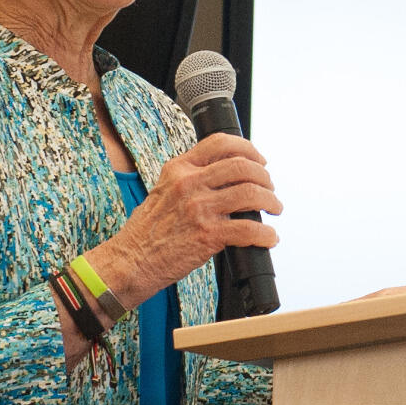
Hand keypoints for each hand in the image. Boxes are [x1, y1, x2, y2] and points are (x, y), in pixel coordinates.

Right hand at [85, 133, 281, 308]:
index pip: (220, 143)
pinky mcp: (207, 235)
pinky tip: (268, 238)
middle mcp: (189, 183)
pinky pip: (249, 229)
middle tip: (270, 189)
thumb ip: (189, 179)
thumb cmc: (146, 231)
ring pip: (251, 194)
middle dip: (264, 177)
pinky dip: (266, 234)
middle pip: (242, 166)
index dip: (248, 148)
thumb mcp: (163, 191)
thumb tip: (224, 177)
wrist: (130, 261)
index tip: (259, 160)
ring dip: (271, 201)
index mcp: (179, 169)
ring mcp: (199, 208)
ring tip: (274, 209)